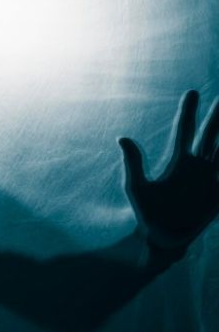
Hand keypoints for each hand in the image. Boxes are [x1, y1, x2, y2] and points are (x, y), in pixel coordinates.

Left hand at [120, 90, 218, 251]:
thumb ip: (133, 163)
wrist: (161, 238)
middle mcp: (198, 166)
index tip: (191, 92)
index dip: (188, 112)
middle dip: (217, 117)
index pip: (185, 130)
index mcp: (179, 161)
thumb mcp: (136, 186)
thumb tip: (122, 138)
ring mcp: (211, 180)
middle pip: (210, 135)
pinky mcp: (218, 196)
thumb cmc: (146, 212)